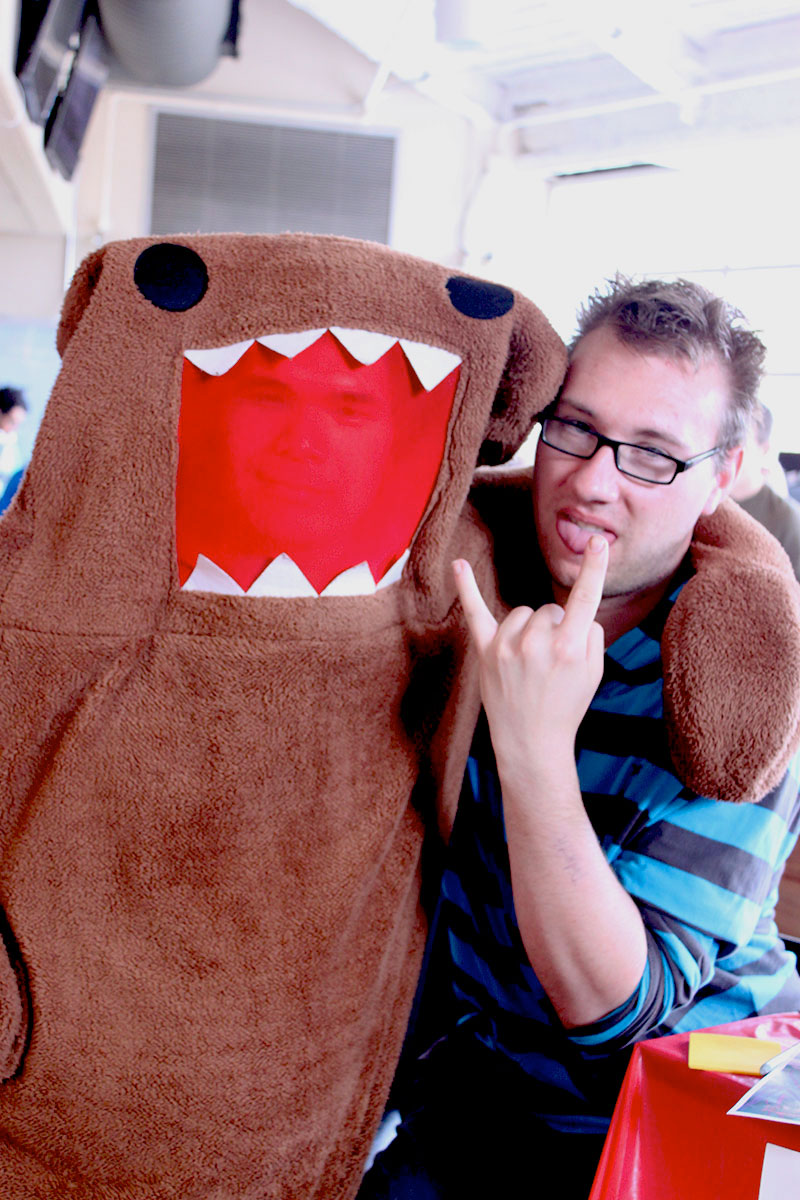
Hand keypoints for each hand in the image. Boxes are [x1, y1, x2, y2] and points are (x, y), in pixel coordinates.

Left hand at [453, 536, 607, 768]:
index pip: (585, 599)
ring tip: (530, 661)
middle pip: (550, 610)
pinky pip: (476, 612)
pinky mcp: (485, 652)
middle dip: (555, 628)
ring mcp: (508, 646)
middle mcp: (537, 643)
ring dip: (529, 628)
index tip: (597, 541)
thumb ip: (591, 636)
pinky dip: (466, 588)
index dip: (594, 568)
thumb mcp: (595, 674)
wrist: (532, 743)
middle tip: (553, 663)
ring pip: (524, 613)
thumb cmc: (567, 706)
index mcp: (570, 648)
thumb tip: (577, 613)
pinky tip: (458, 564)